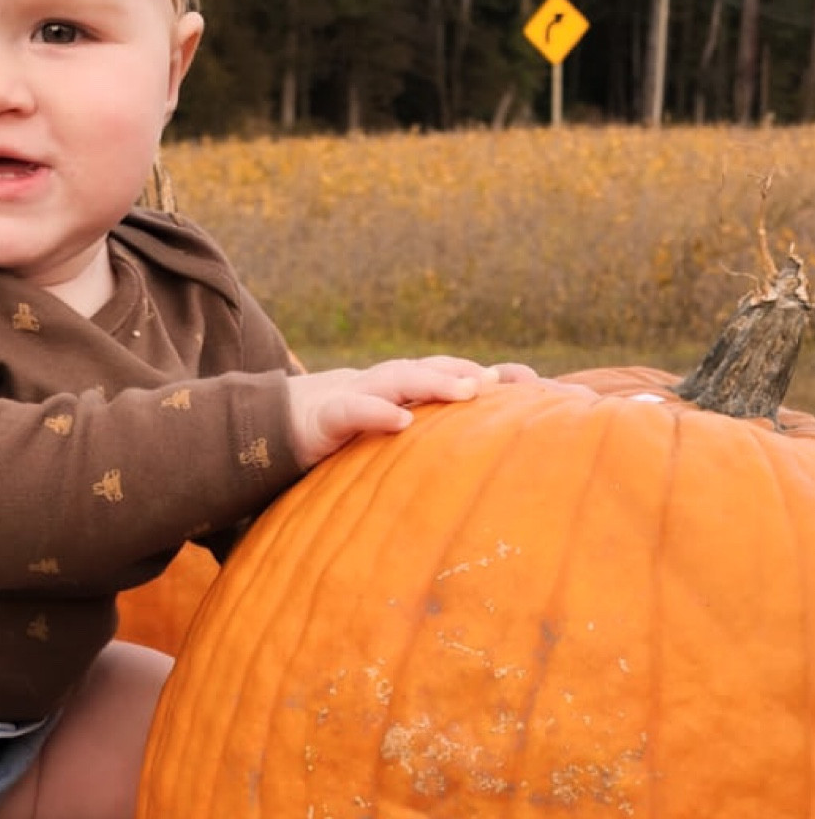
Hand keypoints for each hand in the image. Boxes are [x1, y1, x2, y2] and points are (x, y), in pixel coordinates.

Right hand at [285, 356, 538, 470]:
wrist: (285, 424)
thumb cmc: (352, 429)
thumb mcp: (398, 431)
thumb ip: (437, 432)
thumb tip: (495, 448)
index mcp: (407, 390)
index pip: (452, 374)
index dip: (489, 375)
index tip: (533, 382)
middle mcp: (387, 385)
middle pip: (431, 369)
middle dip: (467, 371)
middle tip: (506, 382)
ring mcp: (359, 394)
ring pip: (399, 378)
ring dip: (433, 380)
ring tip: (467, 391)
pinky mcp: (329, 416)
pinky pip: (353, 410)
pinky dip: (377, 411)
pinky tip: (401, 421)